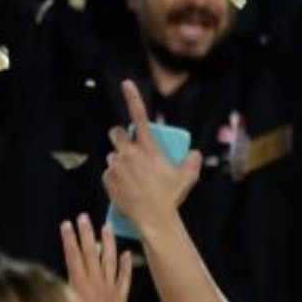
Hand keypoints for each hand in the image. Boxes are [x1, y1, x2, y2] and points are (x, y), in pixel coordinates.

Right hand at [60, 213, 131, 301]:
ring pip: (110, 260)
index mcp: (79, 284)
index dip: (69, 239)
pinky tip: (127, 253)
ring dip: (108, 242)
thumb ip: (61, 291)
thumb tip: (54, 277)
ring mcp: (110, 289)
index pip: (73, 255)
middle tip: (83, 217)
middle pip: (91, 253)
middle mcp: (96, 283)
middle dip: (86, 233)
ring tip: (106, 226)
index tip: (66, 224)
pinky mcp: (120, 298)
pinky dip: (126, 265)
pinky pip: (125, 277)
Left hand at [101, 80, 202, 232]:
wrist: (153, 218)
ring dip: (119, 161)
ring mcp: (116, 166)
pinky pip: (108, 172)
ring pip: (112, 156)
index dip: (132, 97)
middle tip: (127, 147)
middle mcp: (130, 153)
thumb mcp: (188, 176)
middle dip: (119, 136)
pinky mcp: (107, 179)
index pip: (140, 116)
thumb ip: (192, 161)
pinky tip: (124, 187)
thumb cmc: (171, 196)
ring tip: (131, 176)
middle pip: (116, 134)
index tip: (126, 84)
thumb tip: (193, 153)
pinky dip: (114, 177)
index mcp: (149, 148)